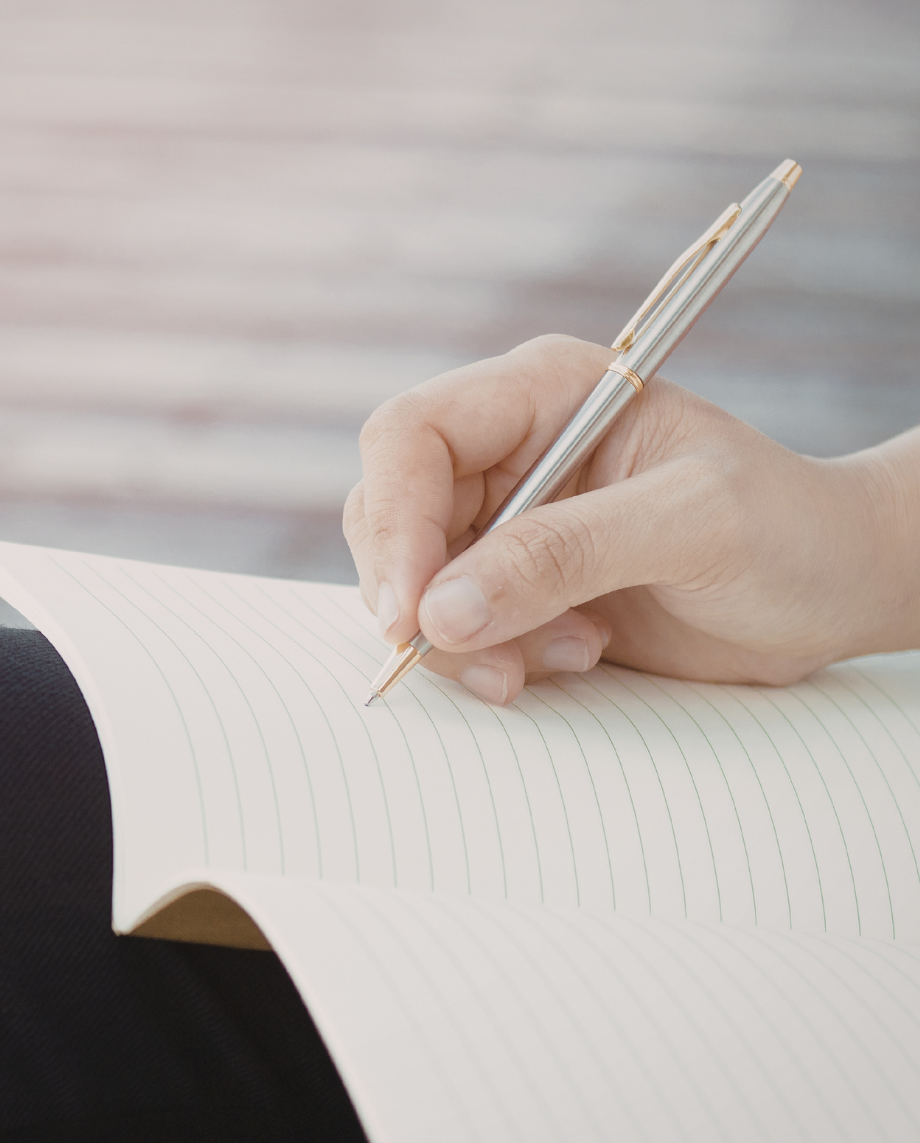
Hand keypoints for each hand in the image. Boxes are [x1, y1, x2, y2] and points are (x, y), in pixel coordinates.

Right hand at [344, 334, 918, 703]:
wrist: (836, 589)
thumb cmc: (789, 530)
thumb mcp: (691, 526)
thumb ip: (565, 555)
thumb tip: (441, 610)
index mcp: (544, 394)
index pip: (413, 437)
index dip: (395, 521)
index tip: (413, 610)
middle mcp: (512, 454)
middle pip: (394, 517)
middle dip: (425, 598)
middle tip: (489, 659)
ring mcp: (513, 526)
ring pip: (420, 586)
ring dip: (471, 641)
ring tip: (573, 652)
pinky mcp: (523, 591)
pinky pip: (459, 631)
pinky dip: (497, 660)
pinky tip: (580, 656)